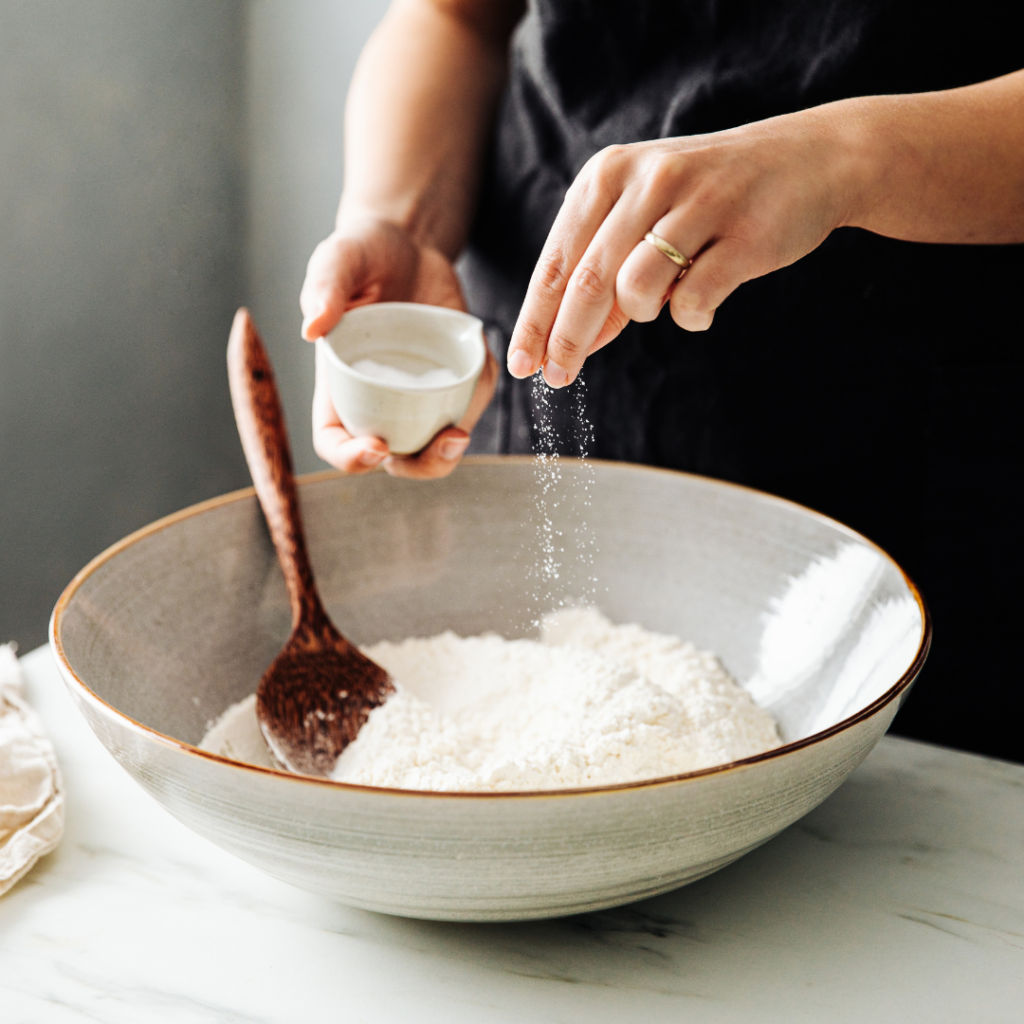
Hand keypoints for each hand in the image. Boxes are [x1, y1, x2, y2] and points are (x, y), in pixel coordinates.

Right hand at [300, 215, 497, 477]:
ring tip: (460, 430)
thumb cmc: (361, 254)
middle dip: (419, 465)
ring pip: (434, 443)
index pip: (335, 441)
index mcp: (339, 385)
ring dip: (450, 449)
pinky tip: (483, 370)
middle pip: (394, 459)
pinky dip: (478, 398)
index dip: (351, 458)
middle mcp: (377, 399)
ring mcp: (417, 394)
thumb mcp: (338, 259)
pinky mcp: (452, 379)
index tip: (377, 446)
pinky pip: (467, 402)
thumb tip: (312, 328)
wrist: (407, 243)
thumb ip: (324, 288)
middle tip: (443, 442)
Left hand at [506, 109, 853, 386]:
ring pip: (635, 291)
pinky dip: (691, 316)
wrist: (810, 160)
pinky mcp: (742, 234)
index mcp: (608, 174)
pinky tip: (702, 302)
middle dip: (565, 341)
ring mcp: (697, 204)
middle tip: (557, 378)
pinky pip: (693, 301)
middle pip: (586, 284)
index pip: (557, 263)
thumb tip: (568, 343)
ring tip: (663, 300)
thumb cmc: (710, 198)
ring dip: (641, 314)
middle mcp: (646, 180)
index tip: (522, 365)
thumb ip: (604, 273)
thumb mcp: (644, 217)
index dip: (535, 321)